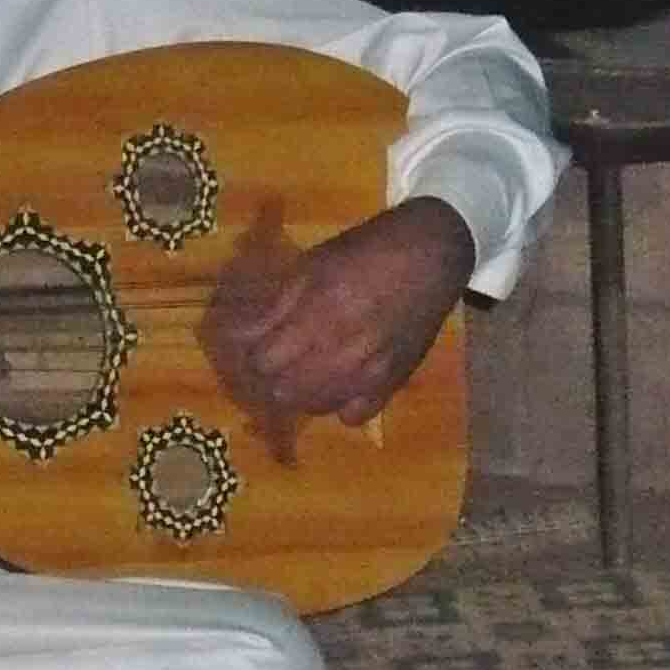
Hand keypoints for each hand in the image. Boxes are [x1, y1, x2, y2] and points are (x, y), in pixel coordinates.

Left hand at [205, 197, 474, 430]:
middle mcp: (343, 351)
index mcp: (319, 314)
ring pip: (313, 407)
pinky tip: (337, 381)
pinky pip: (352, 417)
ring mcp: (370, 373)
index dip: (248, 353)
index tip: (247, 344)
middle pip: (282, 391)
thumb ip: (276, 305)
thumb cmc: (365, 251)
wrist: (430, 256)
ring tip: (300, 367)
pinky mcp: (393, 384)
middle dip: (268, 376)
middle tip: (270, 357)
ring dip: (298, 390)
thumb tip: (239, 334)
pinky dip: (338, 404)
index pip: (263, 361)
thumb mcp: (311, 265)